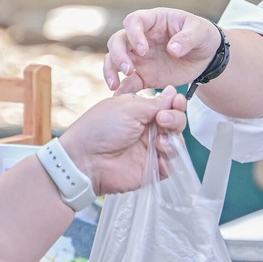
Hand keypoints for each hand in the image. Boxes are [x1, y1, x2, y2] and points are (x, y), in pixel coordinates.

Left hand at [58, 86, 186, 194]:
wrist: (85, 160)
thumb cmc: (101, 128)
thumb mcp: (129, 108)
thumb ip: (155, 104)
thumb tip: (172, 92)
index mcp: (141, 112)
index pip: (168, 106)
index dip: (176, 103)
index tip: (177, 102)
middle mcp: (148, 129)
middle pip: (176, 122)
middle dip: (175, 119)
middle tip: (162, 121)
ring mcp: (150, 150)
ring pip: (176, 143)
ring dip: (173, 140)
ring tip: (159, 142)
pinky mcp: (151, 169)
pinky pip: (170, 165)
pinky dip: (168, 161)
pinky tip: (159, 158)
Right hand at [104, 8, 220, 94]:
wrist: (207, 57)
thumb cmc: (203, 36)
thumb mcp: (201, 32)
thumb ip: (188, 38)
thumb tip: (173, 49)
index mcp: (154, 21)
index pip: (134, 21)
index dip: (134, 35)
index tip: (143, 50)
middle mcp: (141, 37)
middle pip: (118, 40)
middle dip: (118, 55)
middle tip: (128, 69)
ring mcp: (139, 57)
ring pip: (115, 59)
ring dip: (112, 70)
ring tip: (116, 85)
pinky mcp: (144, 75)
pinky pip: (128, 81)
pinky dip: (121, 89)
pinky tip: (119, 97)